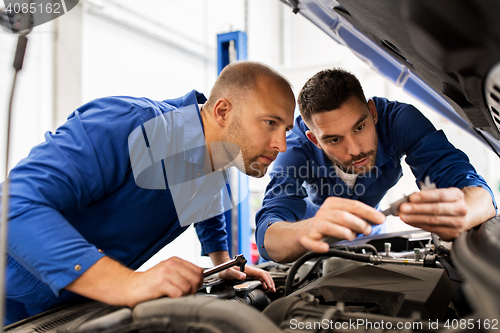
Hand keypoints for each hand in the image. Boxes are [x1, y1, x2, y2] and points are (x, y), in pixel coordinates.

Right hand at [65, 256, 203, 308]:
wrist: (130, 287)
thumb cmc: (149, 282)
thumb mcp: (168, 272)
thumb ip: (183, 273)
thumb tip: (200, 278)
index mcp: (175, 260)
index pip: (198, 270)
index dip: (198, 282)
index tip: (192, 288)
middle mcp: (171, 264)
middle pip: (196, 279)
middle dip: (194, 290)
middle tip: (185, 294)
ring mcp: (166, 273)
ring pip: (188, 287)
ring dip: (184, 295)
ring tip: (175, 296)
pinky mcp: (161, 283)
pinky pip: (179, 293)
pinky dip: (177, 298)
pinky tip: (170, 297)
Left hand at [218, 265, 275, 291]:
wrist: (222, 265)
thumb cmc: (225, 269)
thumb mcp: (229, 272)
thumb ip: (236, 274)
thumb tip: (243, 276)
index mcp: (248, 269)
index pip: (261, 274)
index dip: (267, 280)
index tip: (270, 286)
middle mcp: (251, 270)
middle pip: (264, 274)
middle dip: (270, 282)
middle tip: (273, 289)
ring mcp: (251, 272)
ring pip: (263, 276)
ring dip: (268, 282)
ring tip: (271, 289)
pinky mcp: (249, 274)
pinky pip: (259, 277)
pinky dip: (264, 282)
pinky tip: (264, 286)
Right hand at [298, 197, 385, 252]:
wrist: (306, 232)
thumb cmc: (329, 224)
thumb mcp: (343, 216)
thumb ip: (358, 217)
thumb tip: (376, 218)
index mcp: (334, 204)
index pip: (354, 205)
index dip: (369, 212)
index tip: (380, 219)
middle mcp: (324, 212)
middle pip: (343, 216)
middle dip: (358, 223)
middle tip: (367, 230)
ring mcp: (316, 225)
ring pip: (330, 227)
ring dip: (344, 233)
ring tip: (351, 237)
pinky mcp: (308, 238)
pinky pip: (313, 242)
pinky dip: (319, 245)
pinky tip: (325, 247)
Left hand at [398, 188, 467, 240]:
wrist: (465, 215)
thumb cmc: (448, 203)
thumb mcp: (441, 195)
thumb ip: (426, 196)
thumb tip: (408, 200)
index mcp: (457, 196)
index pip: (440, 195)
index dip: (425, 197)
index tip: (411, 198)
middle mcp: (460, 209)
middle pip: (436, 209)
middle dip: (417, 209)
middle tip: (403, 208)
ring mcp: (458, 223)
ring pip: (433, 221)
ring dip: (415, 218)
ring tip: (403, 216)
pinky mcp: (452, 233)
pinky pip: (431, 229)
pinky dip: (418, 225)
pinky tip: (410, 221)